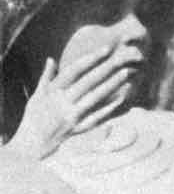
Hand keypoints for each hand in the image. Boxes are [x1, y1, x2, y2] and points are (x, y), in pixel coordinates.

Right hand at [7, 48, 138, 158]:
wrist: (28, 145)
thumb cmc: (33, 118)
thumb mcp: (36, 96)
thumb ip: (46, 78)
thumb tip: (51, 59)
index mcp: (52, 92)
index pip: (74, 71)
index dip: (91, 58)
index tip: (107, 48)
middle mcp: (61, 102)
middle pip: (87, 82)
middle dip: (106, 68)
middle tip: (124, 57)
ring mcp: (69, 116)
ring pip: (94, 97)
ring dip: (111, 85)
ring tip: (126, 73)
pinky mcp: (76, 129)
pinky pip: (95, 117)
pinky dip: (108, 108)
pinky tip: (121, 98)